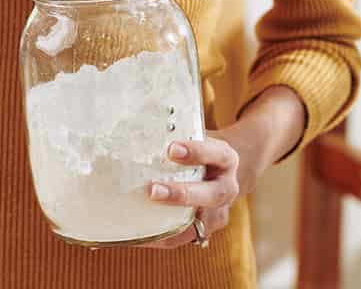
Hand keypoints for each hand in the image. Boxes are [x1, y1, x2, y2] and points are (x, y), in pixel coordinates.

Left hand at [140, 86, 305, 248]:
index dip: (196, 151)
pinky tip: (139, 235)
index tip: (171, 148)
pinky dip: (163, 238)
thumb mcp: (196, 135)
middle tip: (153, 190)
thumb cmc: (200, 150)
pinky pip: (185, 238)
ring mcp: (219, 212)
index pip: (216, 154)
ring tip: (142, 220)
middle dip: (182, 194)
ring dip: (171, 222)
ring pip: (200, 222)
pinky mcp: (205, 229)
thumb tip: (133, 122)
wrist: (223, 170)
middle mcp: (227, 187)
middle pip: (212, 194)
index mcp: (226, 158)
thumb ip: (176, 132)